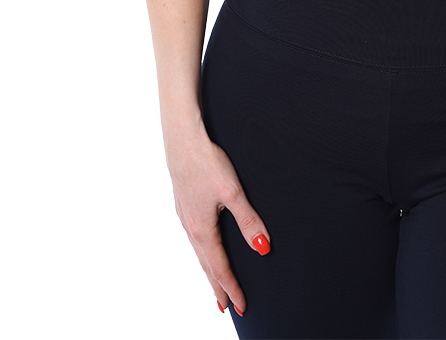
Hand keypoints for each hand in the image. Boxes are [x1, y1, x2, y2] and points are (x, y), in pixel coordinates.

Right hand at [166, 125, 269, 315]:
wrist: (182, 138)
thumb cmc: (207, 162)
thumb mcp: (233, 192)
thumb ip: (248, 221)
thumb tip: (262, 248)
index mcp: (202, 229)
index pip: (219, 267)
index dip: (231, 287)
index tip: (241, 307)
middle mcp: (190, 226)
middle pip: (206, 264)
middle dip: (218, 286)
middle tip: (227, 307)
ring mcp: (184, 215)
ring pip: (198, 251)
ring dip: (208, 270)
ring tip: (216, 284)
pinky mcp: (183, 202)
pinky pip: (194, 237)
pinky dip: (201, 251)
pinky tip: (204, 246)